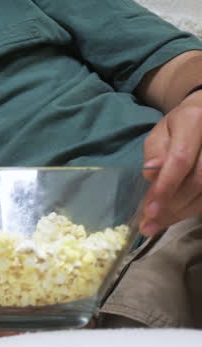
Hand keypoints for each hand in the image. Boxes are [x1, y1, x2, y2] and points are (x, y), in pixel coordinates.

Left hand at [141, 91, 201, 236]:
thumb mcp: (161, 130)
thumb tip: (151, 176)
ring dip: (182, 212)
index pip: (181, 160)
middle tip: (149, 224)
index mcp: (195, 121)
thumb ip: (155, 151)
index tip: (149, 211)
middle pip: (198, 181)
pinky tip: (176, 215)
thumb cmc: (181, 125)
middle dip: (172, 206)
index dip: (165, 187)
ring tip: (158, 224)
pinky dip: (193, 208)